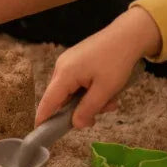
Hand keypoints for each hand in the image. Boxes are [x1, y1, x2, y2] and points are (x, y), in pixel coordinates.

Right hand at [35, 7, 160, 128]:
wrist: (127, 35)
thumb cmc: (116, 61)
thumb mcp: (105, 90)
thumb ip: (88, 109)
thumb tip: (76, 124)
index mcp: (64, 74)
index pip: (48, 101)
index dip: (43, 117)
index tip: (39, 132)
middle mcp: (61, 67)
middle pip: (62, 97)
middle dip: (81, 108)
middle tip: (105, 110)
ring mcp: (67, 62)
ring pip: (72, 90)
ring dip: (89, 99)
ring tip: (112, 98)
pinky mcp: (76, 59)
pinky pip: (77, 81)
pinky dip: (89, 89)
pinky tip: (107, 88)